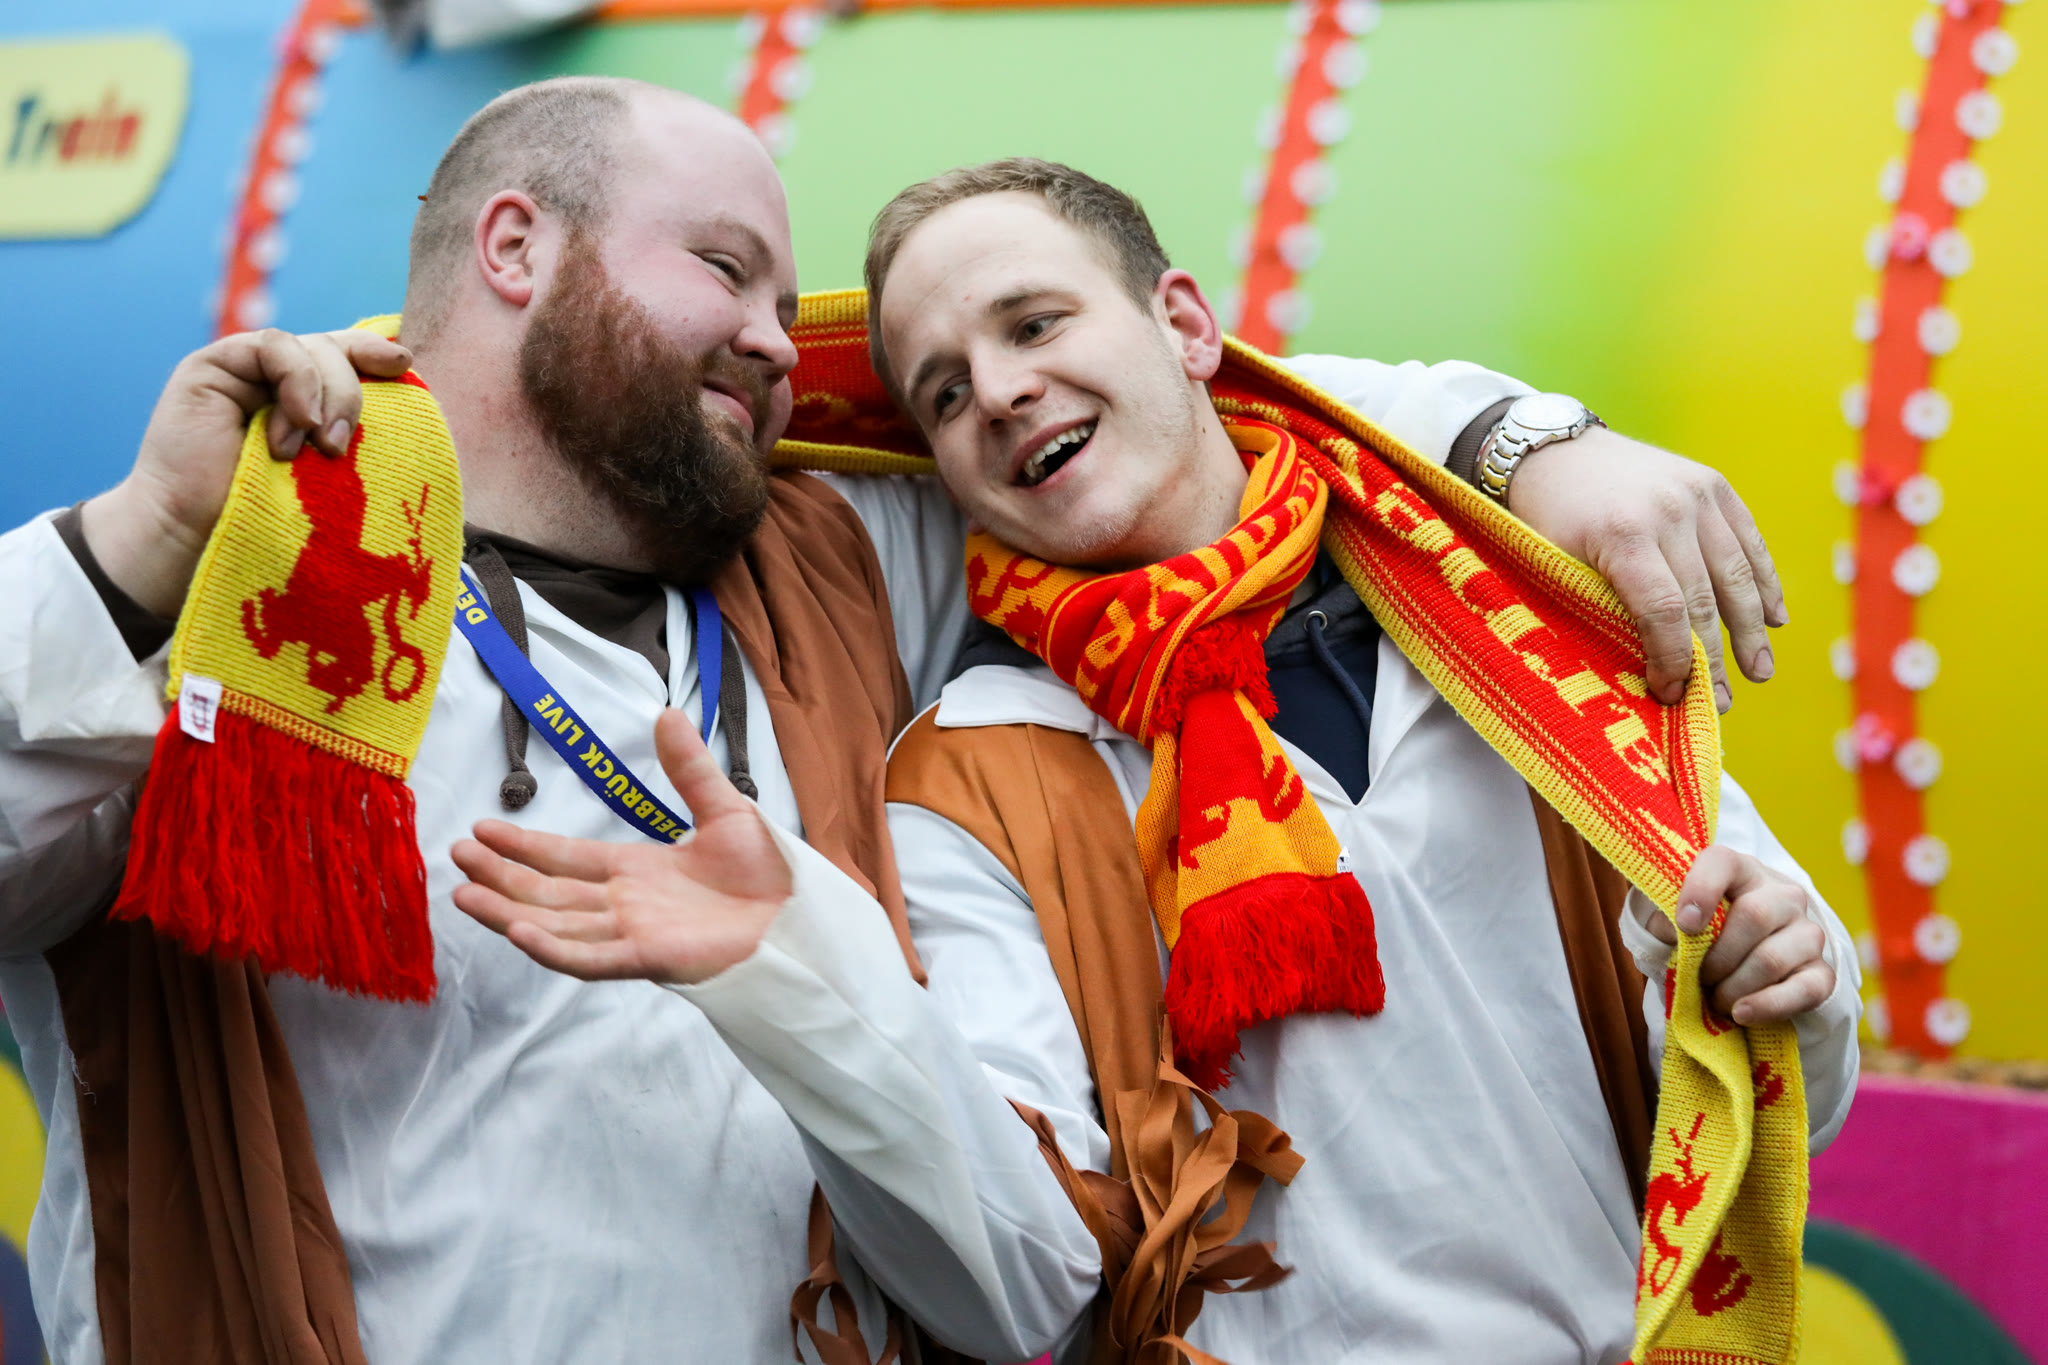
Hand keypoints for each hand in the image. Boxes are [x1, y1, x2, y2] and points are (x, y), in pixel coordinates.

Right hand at [80, 328, 406, 616]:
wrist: (199, 533)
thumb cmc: (269, 514)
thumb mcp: (328, 468)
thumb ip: (350, 429)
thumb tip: (399, 392)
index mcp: (307, 398)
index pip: (347, 356)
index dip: (374, 352)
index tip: (404, 364)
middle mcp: (277, 379)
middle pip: (334, 350)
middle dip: (350, 394)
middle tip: (338, 448)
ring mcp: (245, 369)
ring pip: (310, 347)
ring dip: (326, 394)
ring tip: (318, 447)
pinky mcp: (213, 364)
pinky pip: (274, 346)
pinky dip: (298, 379)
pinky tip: (298, 420)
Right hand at [450, 710, 789, 984]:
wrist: (805, 916)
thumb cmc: (769, 874)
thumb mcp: (725, 809)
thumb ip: (689, 769)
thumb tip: (666, 713)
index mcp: (638, 872)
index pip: (567, 859)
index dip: (525, 846)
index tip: (483, 828)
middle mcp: (627, 906)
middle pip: (549, 892)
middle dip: (502, 875)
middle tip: (455, 855)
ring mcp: (635, 934)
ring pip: (558, 924)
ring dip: (510, 909)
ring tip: (464, 893)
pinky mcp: (653, 959)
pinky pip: (592, 958)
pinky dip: (555, 947)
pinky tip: (520, 930)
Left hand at [1506, 427, 1785, 712]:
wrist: (1554, 449)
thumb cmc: (1544, 519)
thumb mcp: (1554, 566)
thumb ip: (1598, 610)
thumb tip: (1640, 676)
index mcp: (1624, 535)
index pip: (1665, 613)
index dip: (1674, 661)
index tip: (1672, 694)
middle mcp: (1670, 510)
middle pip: (1705, 600)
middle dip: (1713, 660)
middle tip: (1719, 703)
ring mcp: (1697, 493)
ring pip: (1736, 574)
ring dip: (1752, 629)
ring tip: (1760, 672)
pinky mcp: (1713, 484)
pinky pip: (1748, 540)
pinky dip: (1763, 581)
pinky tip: (1773, 619)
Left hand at [1644, 845, 1833, 1025]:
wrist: (1741, 959)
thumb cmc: (1702, 931)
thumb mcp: (1673, 919)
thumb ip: (1664, 920)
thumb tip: (1673, 933)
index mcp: (1740, 870)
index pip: (1722, 862)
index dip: (1701, 889)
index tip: (1685, 924)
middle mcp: (1782, 894)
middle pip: (1754, 916)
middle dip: (1717, 957)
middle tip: (1699, 977)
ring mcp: (1807, 932)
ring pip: (1772, 958)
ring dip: (1734, 987)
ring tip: (1716, 998)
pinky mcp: (1822, 970)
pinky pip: (1805, 990)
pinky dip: (1768, 1006)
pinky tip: (1742, 1013)